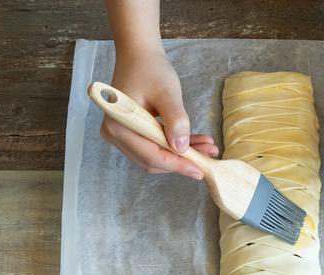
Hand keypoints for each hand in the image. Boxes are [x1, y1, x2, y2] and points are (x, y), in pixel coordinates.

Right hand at [100, 49, 218, 179]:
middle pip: (151, 160)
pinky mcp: (129, 133)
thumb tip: (182, 148)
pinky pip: (153, 146)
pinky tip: (195, 143)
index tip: (200, 170)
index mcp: (119, 125)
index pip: (151, 155)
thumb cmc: (151, 69)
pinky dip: (173, 147)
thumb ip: (176, 120)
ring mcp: (120, 135)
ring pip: (154, 155)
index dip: (177, 165)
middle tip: (209, 157)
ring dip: (180, 155)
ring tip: (207, 148)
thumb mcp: (167, 93)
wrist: (139, 55)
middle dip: (181, 161)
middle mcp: (114, 134)